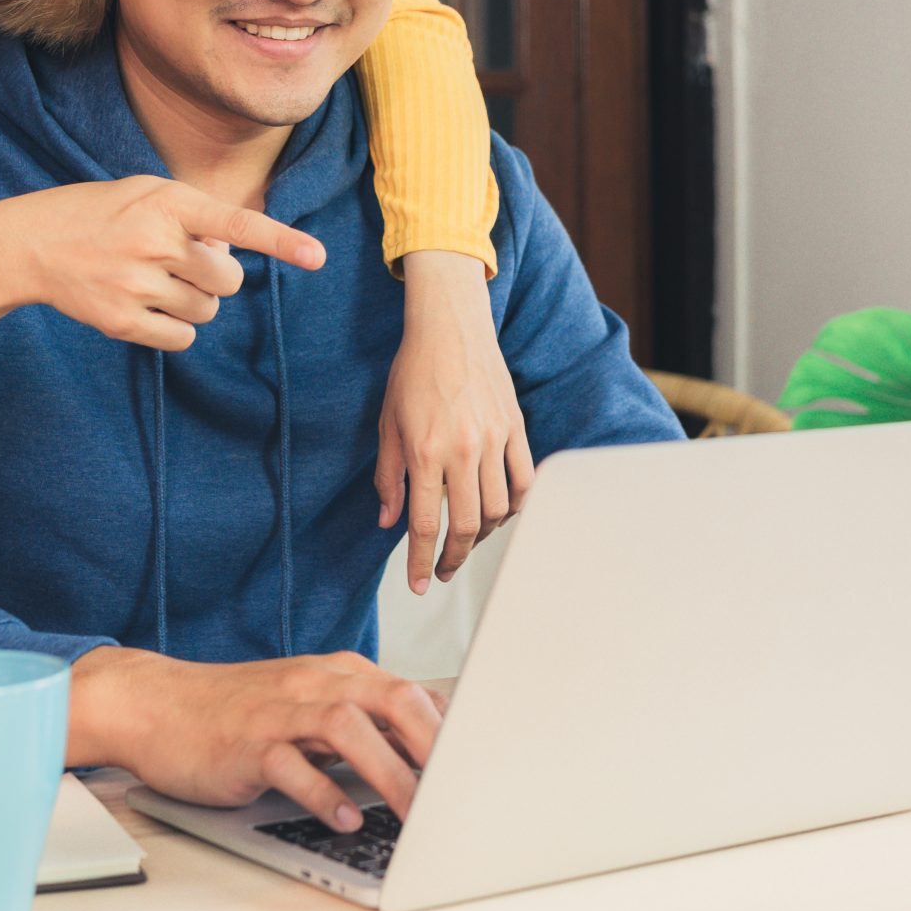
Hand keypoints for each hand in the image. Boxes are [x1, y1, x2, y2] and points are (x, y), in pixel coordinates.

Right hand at [0, 177, 324, 351]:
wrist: (32, 244)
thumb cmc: (104, 213)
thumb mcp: (150, 193)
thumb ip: (197, 217)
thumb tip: (231, 255)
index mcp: (167, 202)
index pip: (235, 224)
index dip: (279, 241)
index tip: (317, 256)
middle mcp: (154, 241)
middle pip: (229, 281)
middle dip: (217, 277)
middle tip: (183, 262)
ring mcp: (135, 284)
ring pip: (208, 311)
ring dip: (195, 301)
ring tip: (156, 279)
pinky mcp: (121, 321)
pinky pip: (183, 338)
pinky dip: (176, 327)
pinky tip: (146, 305)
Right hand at [67, 648, 444, 829]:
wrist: (157, 705)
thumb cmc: (237, 712)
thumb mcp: (308, 705)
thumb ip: (361, 721)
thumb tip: (426, 746)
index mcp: (337, 674)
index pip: (409, 691)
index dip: (451, 728)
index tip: (481, 765)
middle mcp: (314, 684)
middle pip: (390, 698)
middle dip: (433, 743)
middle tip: (459, 788)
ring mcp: (279, 711)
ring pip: (346, 726)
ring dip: (387, 770)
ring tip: (413, 813)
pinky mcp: (246, 744)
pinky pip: (290, 765)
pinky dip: (322, 793)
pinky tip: (344, 819)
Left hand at [376, 250, 534, 593]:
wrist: (449, 326)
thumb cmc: (413, 371)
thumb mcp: (387, 424)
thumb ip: (388, 477)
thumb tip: (388, 522)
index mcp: (425, 451)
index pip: (424, 524)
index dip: (419, 561)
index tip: (419, 584)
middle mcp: (463, 450)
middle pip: (467, 526)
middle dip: (454, 557)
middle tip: (443, 569)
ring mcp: (494, 439)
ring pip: (499, 508)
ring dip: (484, 533)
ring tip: (468, 537)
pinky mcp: (515, 427)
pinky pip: (523, 479)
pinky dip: (515, 503)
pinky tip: (500, 511)